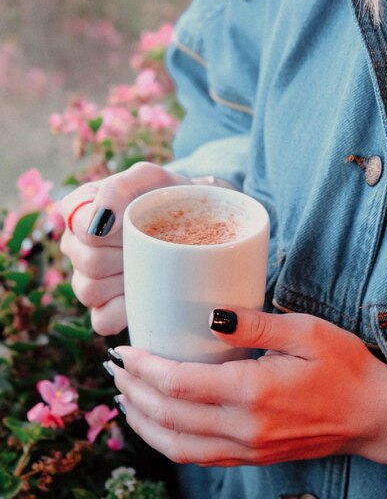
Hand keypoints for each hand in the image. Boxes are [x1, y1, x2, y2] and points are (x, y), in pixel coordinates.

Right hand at [60, 162, 189, 334]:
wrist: (198, 223)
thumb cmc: (168, 196)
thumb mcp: (150, 178)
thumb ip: (120, 187)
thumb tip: (100, 223)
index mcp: (79, 211)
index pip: (80, 227)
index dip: (111, 231)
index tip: (134, 226)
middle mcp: (77, 246)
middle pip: (89, 262)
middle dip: (127, 255)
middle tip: (154, 245)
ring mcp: (88, 280)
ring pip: (90, 292)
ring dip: (127, 281)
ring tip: (152, 267)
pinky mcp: (105, 308)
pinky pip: (102, 320)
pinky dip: (125, 312)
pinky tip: (145, 296)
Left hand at [109, 307, 386, 466]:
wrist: (371, 415)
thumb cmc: (344, 368)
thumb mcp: (305, 332)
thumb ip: (254, 324)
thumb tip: (209, 316)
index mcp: (254, 393)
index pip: (180, 385)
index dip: (144, 368)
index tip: (124, 350)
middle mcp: (244, 428)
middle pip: (169, 416)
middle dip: (134, 391)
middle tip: (115, 368)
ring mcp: (246, 449)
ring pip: (176, 445)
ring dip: (142, 421)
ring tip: (123, 396)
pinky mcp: (250, 458)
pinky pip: (195, 458)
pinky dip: (165, 442)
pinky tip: (154, 424)